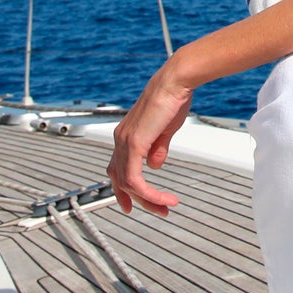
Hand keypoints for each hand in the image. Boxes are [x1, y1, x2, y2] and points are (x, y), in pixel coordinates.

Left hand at [107, 58, 193, 215]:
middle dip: (138, 200)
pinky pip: (135, 179)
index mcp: (126, 135)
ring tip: (167, 206)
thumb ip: (158, 148)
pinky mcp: (134, 144)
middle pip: (119, 180)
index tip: (131, 206)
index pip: (117, 169)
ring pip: (127, 183)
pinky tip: (164, 197)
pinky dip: (148, 192)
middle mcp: (120, 139)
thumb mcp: (165, 130)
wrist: (176, 81)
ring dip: (148, 199)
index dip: (122, 190)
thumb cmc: (173, 99)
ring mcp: (124, 142)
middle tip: (159, 210)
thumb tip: (154, 165)